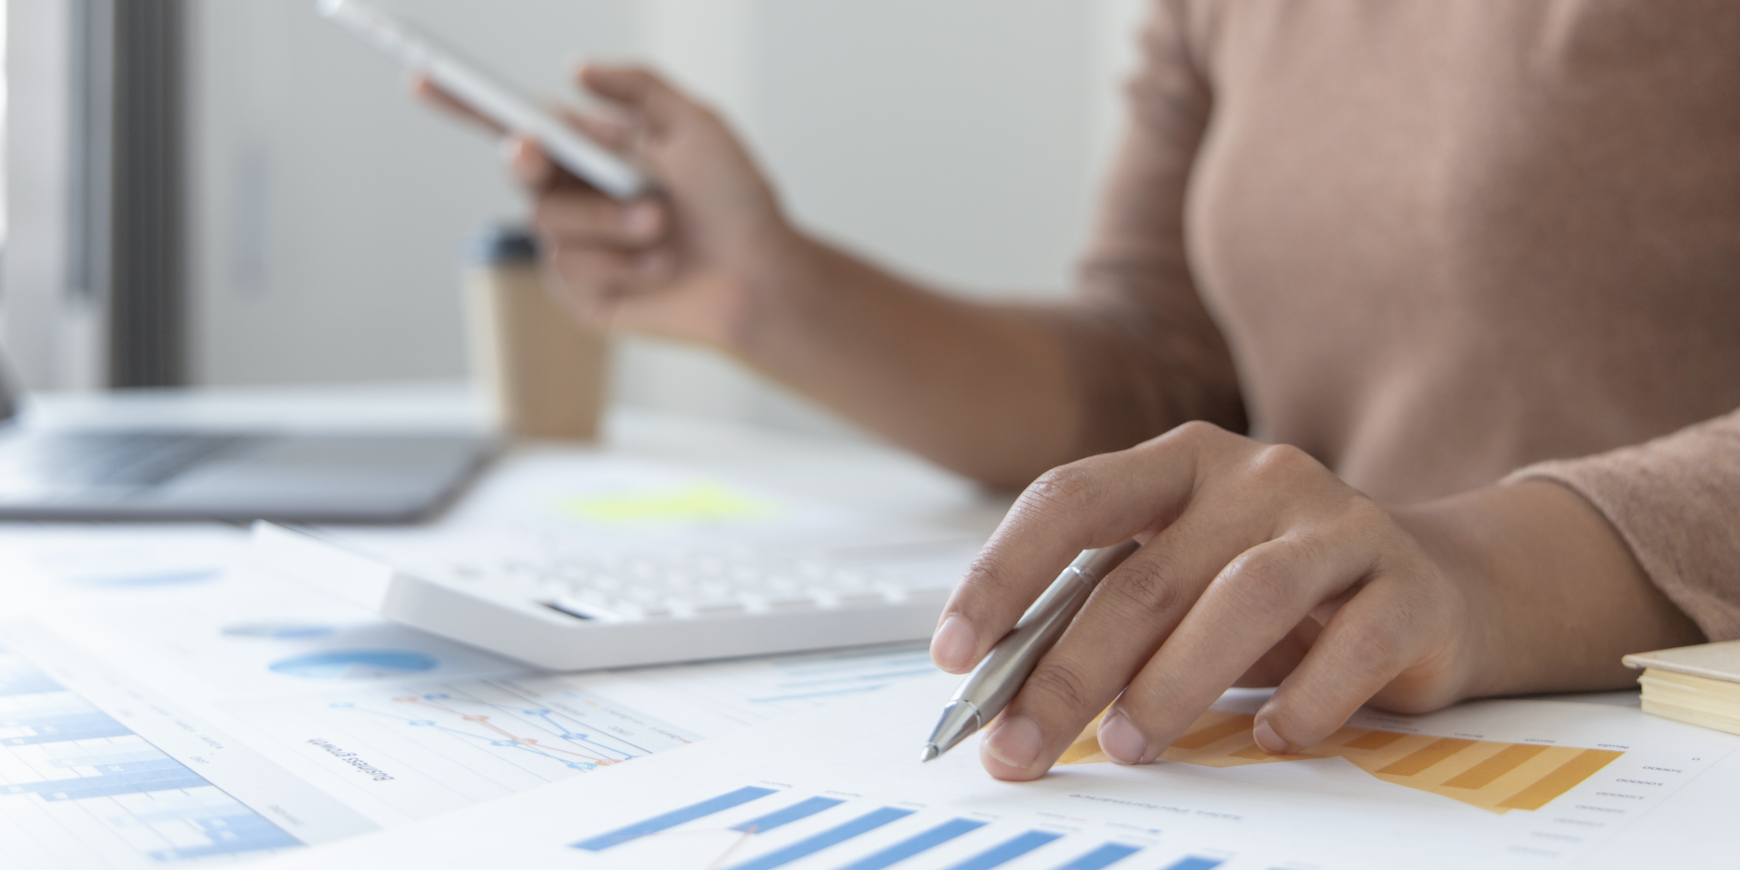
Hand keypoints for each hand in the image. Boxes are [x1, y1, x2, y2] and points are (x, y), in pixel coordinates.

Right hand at [417, 66, 795, 347]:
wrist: (762, 276)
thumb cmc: (739, 201)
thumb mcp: (698, 125)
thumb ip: (640, 87)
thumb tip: (574, 69)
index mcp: (593, 149)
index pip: (516, 121)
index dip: (464, 103)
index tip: (422, 77)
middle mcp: (576, 195)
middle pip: (517, 167)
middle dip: (529, 159)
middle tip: (535, 152)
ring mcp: (576, 247)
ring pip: (550, 222)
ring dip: (610, 221)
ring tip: (663, 228)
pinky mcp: (583, 294)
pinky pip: (571, 270)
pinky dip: (621, 265)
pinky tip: (658, 269)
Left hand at [930, 421, 1699, 780]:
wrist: (1439, 583)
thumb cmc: (1280, 587)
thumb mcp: (1186, 579)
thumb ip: (1107, 611)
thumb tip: (1002, 692)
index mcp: (1182, 460)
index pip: (1070, 499)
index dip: (1003, 574)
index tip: (954, 651)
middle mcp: (1258, 475)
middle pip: (1142, 574)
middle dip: (1068, 674)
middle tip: (1021, 746)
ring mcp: (1340, 523)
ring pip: (1240, 600)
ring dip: (1170, 686)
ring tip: (1129, 745)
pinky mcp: (1408, 586)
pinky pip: (1351, 647)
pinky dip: (1301, 702)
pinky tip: (1267, 735)